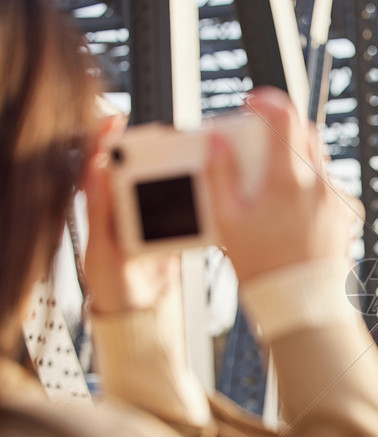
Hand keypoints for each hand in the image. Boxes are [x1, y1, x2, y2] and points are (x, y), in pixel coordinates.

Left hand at [81, 115, 180, 313]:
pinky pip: (188, 207)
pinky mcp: (175, 227)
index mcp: (104, 206)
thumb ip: (102, 212)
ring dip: (182, 168)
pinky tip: (210, 190)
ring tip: (195, 156)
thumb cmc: (111, 283)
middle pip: (140, 165)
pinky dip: (199, 197)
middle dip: (155, 146)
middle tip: (170, 136)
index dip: (106, 137)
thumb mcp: (101, 250)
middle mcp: (128, 205)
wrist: (141, 309)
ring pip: (167, 181)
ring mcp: (153, 214)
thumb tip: (100, 169)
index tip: (118, 120)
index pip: (101, 163)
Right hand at [205, 87, 363, 282]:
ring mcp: (338, 199)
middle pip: (306, 132)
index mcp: (289, 181)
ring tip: (274, 185)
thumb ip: (220, 175)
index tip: (253, 103)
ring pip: (318, 160)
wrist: (303, 307)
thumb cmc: (264, 270)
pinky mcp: (348, 214)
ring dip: (297, 159)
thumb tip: (218, 142)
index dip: (267, 102)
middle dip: (282, 129)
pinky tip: (294, 209)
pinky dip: (312, 186)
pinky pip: (330, 186)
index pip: (285, 116)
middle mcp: (320, 184)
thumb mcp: (228, 222)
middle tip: (258, 143)